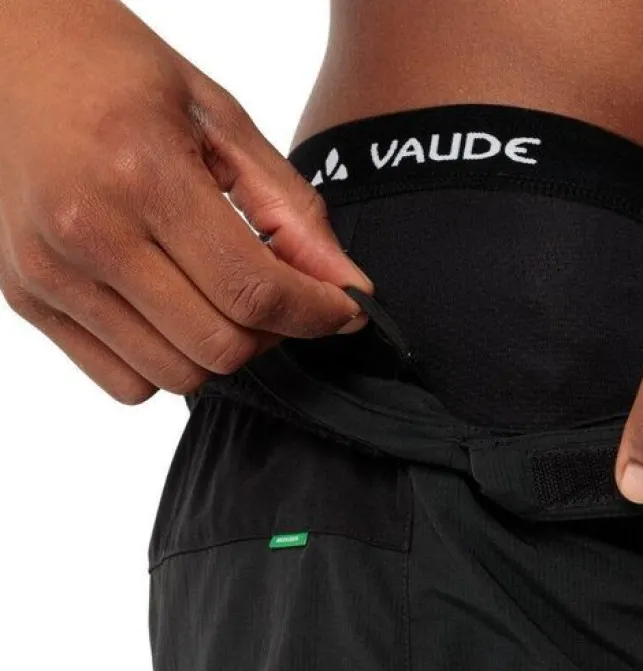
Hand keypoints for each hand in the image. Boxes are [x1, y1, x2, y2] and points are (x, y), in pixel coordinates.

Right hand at [0, 0, 371, 403]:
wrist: (8, 52)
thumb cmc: (112, 69)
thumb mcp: (217, 117)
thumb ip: (290, 210)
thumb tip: (347, 286)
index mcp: (140, 174)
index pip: (253, 290)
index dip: (316, 313)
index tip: (343, 308)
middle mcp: (88, 232)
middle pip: (219, 347)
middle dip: (272, 333)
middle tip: (280, 295)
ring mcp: (50, 273)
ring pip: (176, 377)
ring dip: (219, 350)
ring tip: (220, 297)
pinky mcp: (27, 298)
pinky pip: (125, 384)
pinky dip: (164, 363)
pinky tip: (169, 309)